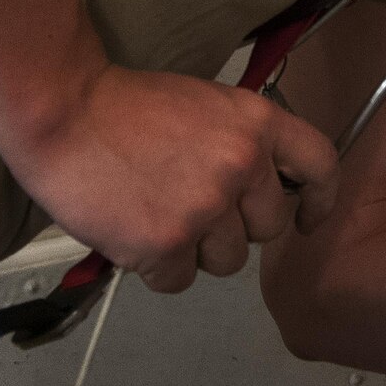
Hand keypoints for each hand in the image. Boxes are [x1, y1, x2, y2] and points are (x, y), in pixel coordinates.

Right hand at [0, 64, 340, 292]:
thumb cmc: (127, 105)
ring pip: (227, 261)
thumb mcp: (207, 104)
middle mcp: (241, 166)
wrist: (65, 112)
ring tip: (160, 216)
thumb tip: (260, 184)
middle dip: (238, 227)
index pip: (321, 164)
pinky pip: (180, 281)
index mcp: (257, 124)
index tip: (306, 218)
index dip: (320, 198)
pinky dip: (158, 268)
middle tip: (197, 209)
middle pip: (269, 228)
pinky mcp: (165, 244)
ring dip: (197, 251)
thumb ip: (241, 141)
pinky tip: (135, 234)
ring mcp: (205, 208)